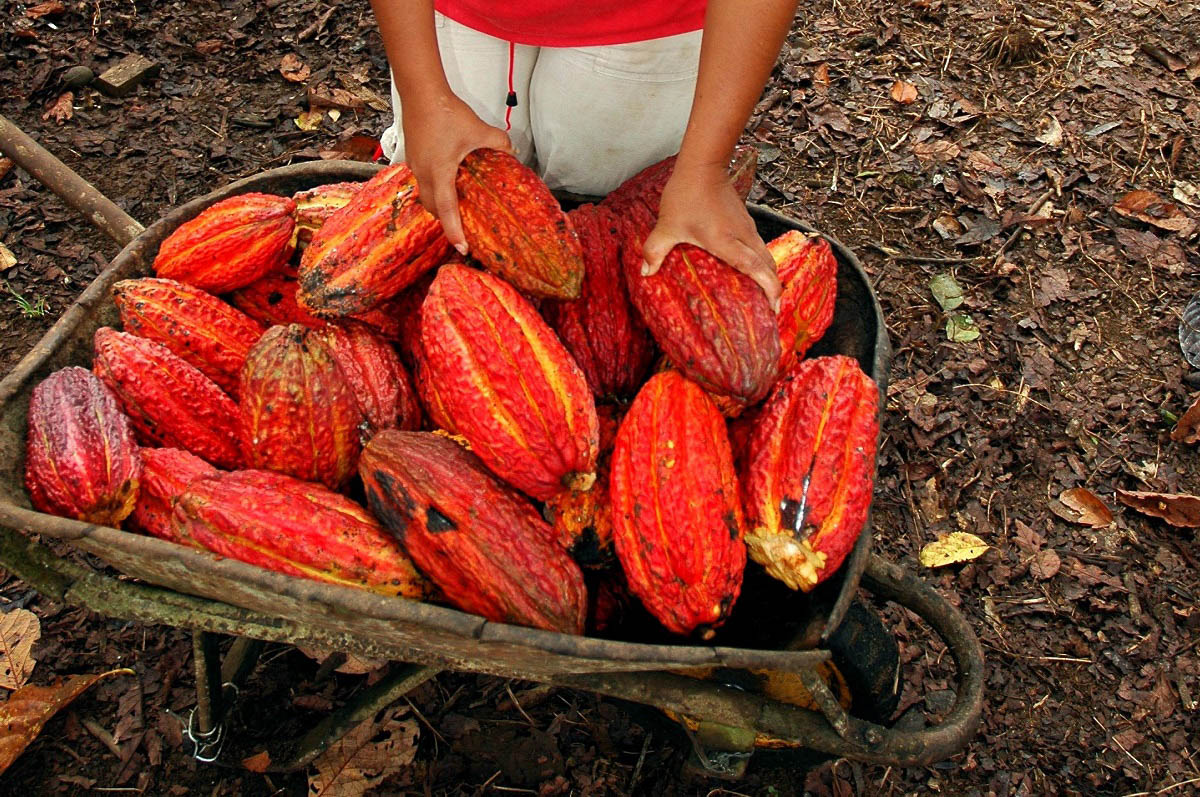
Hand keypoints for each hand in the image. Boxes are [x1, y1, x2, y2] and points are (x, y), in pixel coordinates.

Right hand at [402, 92, 512, 254]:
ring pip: (426, 195)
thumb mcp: (478, 129)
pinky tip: (448, 181)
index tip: (462, 248)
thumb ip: (498, 142)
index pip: (447, 210)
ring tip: (456, 208)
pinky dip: (434, 188)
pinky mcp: (412, 157)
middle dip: (446, 222)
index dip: (454, 231)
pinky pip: (423, 181)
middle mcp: (423, 173)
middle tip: (462, 230)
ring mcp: (415, 165)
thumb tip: (512, 152)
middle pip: (433, 208)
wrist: (420, 92)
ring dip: (439, 205)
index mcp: (439, 172)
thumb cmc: (445, 112)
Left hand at [641, 161, 781, 311]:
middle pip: (768, 265)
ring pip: (765, 255)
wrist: (703, 165)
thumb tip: (646, 273)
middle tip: (770, 309)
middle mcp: (743, 236)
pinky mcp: (745, 221)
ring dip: (768, 274)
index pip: (756, 268)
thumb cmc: (687, 194)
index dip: (769, 288)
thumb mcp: (667, 225)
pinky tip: (749, 269)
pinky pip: (758, 246)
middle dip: (774, 288)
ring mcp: (747, 228)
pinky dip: (760, 261)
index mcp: (727, 242)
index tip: (773, 306)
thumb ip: (656, 250)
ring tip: (763, 294)